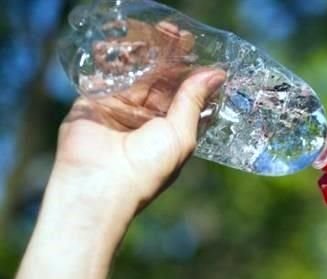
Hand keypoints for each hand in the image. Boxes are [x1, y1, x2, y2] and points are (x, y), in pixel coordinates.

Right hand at [49, 20, 224, 228]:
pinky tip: (127, 42)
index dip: (192, 72)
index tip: (200, 50)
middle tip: (177, 33)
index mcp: (172, 129)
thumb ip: (193, 101)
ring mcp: (121, 109)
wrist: (99, 183)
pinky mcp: (95, 102)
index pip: (185, 94)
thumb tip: (217, 74)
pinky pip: (106, 75)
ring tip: (156, 32)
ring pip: (136, 74)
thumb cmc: (147, 169)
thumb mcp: (181, 134)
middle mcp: (148, 119)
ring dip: (145, 53)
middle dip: (170, 57)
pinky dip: (114, 58)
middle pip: (161, 80)